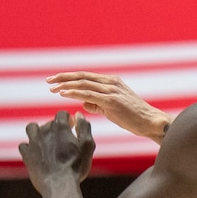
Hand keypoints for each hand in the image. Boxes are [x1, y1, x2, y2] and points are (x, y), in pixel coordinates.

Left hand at [19, 111, 94, 193]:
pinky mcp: (27, 156)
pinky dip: (29, 147)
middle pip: (49, 122)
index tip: (72, 127)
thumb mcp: (88, 145)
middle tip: (63, 140)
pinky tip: (37, 153)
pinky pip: (23, 146)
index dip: (68, 119)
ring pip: (31, 129)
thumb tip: (77, 115)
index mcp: (60, 127)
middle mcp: (44, 131)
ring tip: (46, 142)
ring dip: (38, 132)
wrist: (59, 185)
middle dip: (56, 128)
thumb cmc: (76, 165)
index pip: (61, 114)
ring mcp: (33, 143)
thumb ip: (84, 127)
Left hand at [47, 71, 171, 143]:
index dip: (69, 77)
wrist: (148, 121)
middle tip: (48, 80)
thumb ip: (97, 103)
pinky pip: (89, 95)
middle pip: (82, 76)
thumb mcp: (111, 107)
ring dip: (66, 85)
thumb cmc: (131, 116)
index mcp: (111, 81)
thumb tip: (83, 102)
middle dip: (63, 77)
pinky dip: (74, 93)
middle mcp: (111, 82)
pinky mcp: (111, 100)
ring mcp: (111, 90)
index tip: (55, 80)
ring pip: (84, 84)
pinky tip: (63, 94)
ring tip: (52, 89)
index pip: (86, 76)